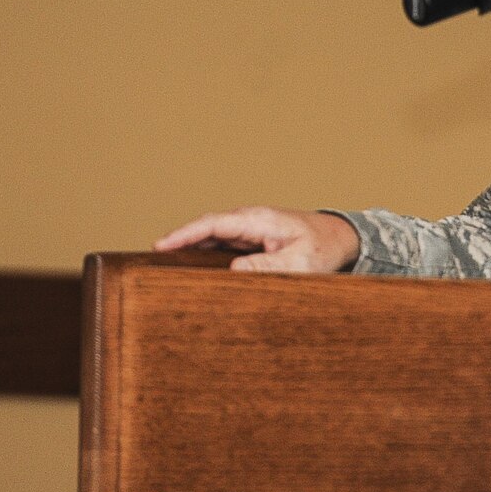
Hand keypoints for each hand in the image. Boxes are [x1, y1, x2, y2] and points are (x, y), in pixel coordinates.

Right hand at [153, 206, 361, 273]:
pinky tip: (190, 267)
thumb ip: (267, 267)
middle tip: (150, 260)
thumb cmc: (322, 249)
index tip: (161, 245)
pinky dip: (203, 251)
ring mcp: (249, 229)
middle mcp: (250, 221)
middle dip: (179, 241)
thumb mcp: (298, 262)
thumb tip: (233, 271)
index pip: (213, 224)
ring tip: (162, 266)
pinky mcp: (252, 239)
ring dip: (189, 247)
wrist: (340, 238)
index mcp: (258, 220)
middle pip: (206, 228)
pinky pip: (221, 243)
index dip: (185, 234)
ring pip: (212, 236)